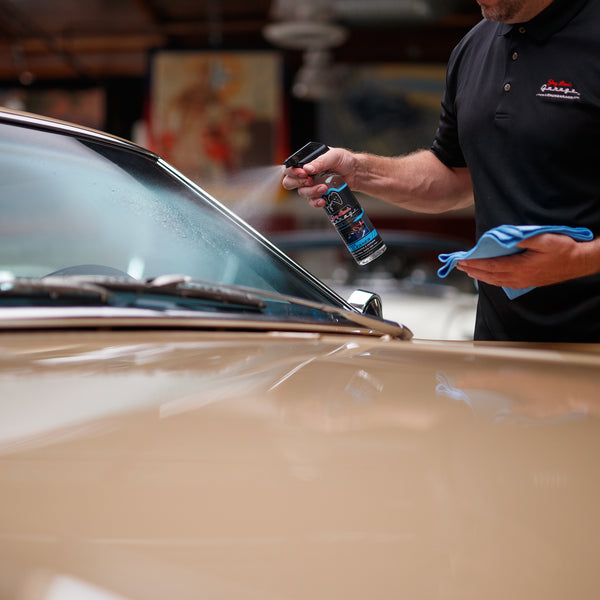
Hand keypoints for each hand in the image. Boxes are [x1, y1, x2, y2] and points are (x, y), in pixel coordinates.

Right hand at [282, 147, 356, 207]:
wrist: (355, 173)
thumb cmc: (344, 161)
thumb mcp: (333, 156)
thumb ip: (320, 161)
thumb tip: (307, 169)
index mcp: (306, 162)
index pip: (290, 167)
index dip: (292, 172)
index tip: (303, 173)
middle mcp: (305, 174)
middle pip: (289, 182)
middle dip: (298, 183)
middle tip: (310, 181)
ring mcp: (311, 185)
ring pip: (302, 192)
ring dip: (311, 192)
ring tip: (324, 188)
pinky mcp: (318, 195)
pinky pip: (311, 201)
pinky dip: (316, 202)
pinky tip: (323, 200)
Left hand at [456, 233, 598, 288]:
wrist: (578, 262)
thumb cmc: (562, 249)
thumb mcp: (543, 239)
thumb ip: (522, 239)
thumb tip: (505, 238)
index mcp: (520, 267)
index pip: (491, 266)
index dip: (475, 263)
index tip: (462, 260)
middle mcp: (519, 278)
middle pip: (490, 275)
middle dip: (473, 270)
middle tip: (460, 266)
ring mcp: (523, 282)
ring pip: (496, 281)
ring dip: (480, 276)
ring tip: (469, 271)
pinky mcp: (527, 283)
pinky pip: (504, 284)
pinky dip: (492, 280)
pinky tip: (488, 277)